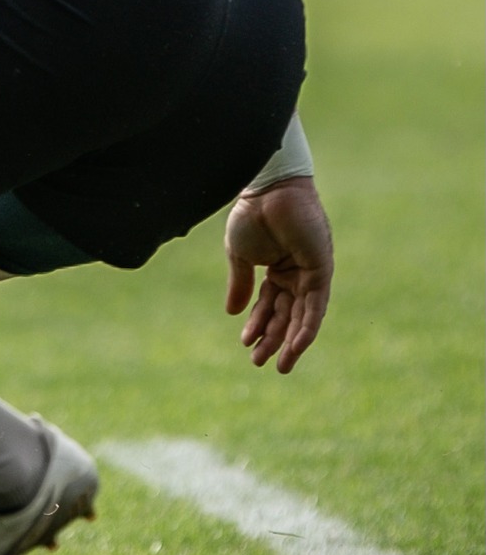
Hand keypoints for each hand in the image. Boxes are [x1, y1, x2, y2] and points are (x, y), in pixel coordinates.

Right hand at [224, 175, 332, 372]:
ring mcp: (311, 272)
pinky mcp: (321, 270)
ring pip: (302, 316)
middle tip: (258, 362)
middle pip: (286, 314)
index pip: (269, 304)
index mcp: (277, 268)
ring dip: (291, 341)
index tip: (245, 344)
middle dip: (272, 339)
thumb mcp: (240, 255)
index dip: (257, 324)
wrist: (267, 189)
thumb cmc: (252, 214)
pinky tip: (295, 346)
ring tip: (279, 365)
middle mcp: (296, 273)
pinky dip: (306, 327)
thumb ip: (240, 283)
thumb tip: (232, 314)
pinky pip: (315, 306)